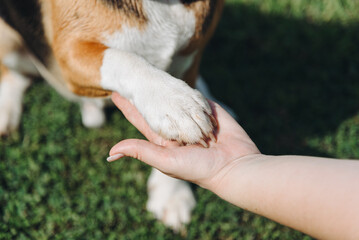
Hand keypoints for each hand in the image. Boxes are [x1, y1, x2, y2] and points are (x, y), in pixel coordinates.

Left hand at [108, 93, 259, 188]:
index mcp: (164, 139)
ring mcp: (193, 119)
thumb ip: (140, 152)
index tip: (114, 94)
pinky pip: (196, 98)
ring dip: (164, 89)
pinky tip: (176, 81)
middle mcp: (177, 128)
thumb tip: (110, 153)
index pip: (142, 119)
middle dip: (144, 94)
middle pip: (157, 106)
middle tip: (130, 78)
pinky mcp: (209, 111)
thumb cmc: (198, 167)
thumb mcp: (166, 160)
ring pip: (176, 100)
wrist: (234, 165)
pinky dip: (188, 91)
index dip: (128, 107)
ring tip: (150, 76)